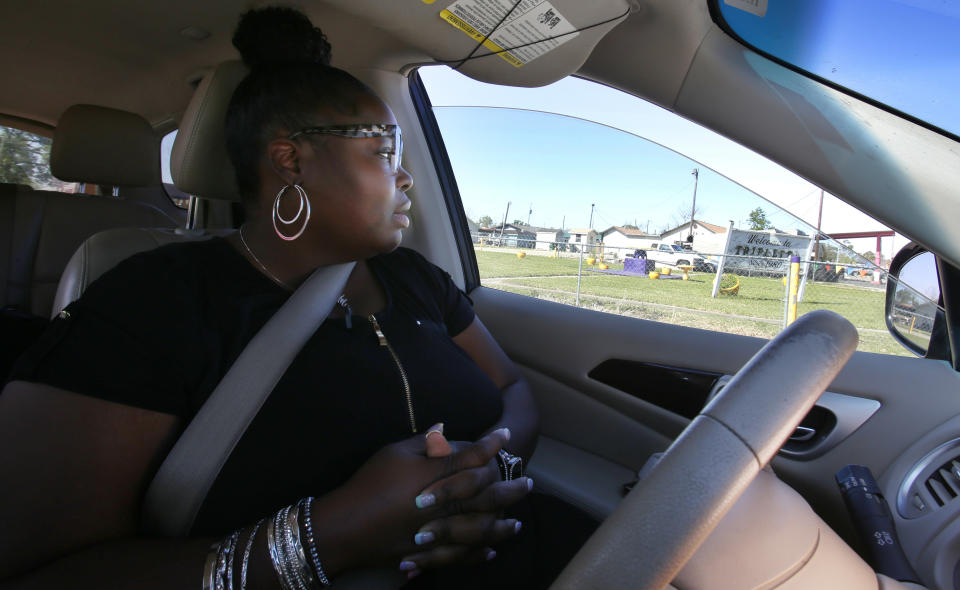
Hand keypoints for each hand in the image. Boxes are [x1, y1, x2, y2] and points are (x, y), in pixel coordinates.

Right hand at [320, 426, 524, 571]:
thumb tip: (444, 431)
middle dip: (510, 488)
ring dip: (502, 526)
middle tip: (528, 484)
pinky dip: (478, 554)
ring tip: (517, 523)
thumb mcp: (392, 453)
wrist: (345, 528)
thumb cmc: (367, 485)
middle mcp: (441, 504)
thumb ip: (423, 444)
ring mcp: (437, 532)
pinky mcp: (428, 554)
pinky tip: (491, 551)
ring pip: (480, 530)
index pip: (471, 457)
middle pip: (485, 495)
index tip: (506, 435)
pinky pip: (461, 556)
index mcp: (434, 476)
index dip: (491, 445)